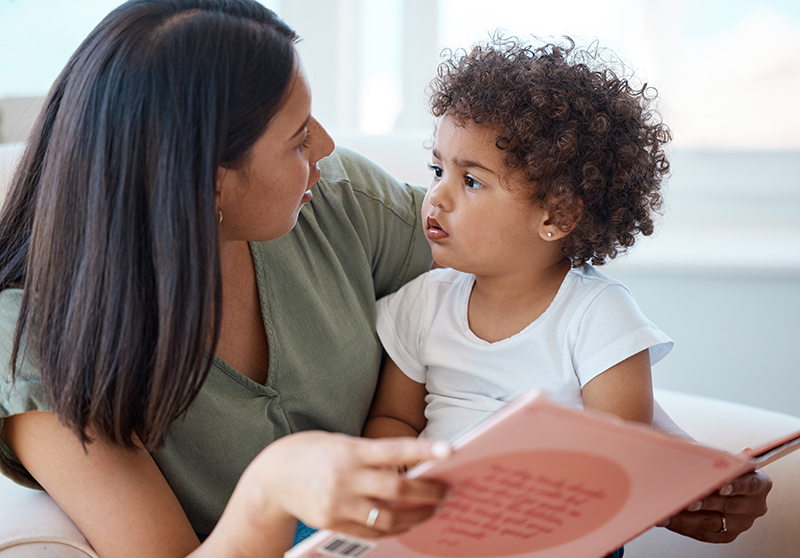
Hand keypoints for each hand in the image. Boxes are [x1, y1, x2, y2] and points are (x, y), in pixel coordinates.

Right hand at [246, 431, 451, 537]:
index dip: (423, 451)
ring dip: (415, 515)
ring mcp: (338, 504)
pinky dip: (393, 529)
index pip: (394, 450)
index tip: (449, 451)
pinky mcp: (332, 523)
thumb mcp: (342, 443)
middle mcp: (346, 478)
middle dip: (428, 491)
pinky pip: (371, 532)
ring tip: (432, 510)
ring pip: (388, 516)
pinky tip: (406, 523)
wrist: (273, 477)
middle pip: (396, 488)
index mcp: (350, 451)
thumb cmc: (315, 453)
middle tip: (447, 491)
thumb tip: (412, 468)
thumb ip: (372, 455)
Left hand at [659, 469, 771, 542]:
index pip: (751, 484)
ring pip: (713, 522)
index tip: (720, 486)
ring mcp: (741, 523)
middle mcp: (754, 505)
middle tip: (687, 500)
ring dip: (689, 517)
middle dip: (705, 503)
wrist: (715, 478)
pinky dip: (683, 525)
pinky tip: (669, 518)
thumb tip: (697, 454)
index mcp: (759, 483)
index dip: (736, 486)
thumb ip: (716, 458)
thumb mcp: (721, 458)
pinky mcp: (726, 535)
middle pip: (729, 505)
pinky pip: (704, 533)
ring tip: (670, 511)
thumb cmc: (718, 466)